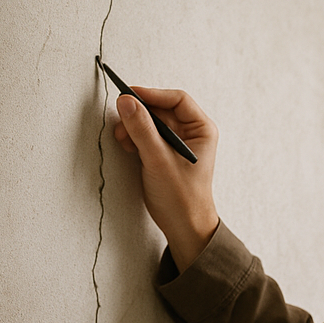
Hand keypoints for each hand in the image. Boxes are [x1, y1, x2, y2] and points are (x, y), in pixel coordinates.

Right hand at [113, 86, 219, 270]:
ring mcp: (177, 143)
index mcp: (202, 130)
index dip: (152, 94)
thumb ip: (142, 130)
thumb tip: (126, 101)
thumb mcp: (159, 160)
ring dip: (134, 127)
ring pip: (151, 122)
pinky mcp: (164, 154)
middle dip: (139, 114)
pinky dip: (134, 138)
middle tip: (121, 122)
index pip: (177, 100)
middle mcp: (192, 133)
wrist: (184, 227)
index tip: (129, 95)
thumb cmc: (182, 198)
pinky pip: (147, 136)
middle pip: (161, 109)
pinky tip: (127, 147)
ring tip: (123, 140)